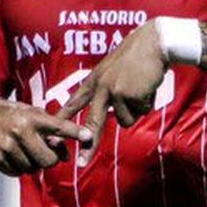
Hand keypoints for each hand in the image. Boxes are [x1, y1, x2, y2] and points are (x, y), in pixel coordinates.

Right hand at [0, 95, 92, 176]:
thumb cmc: (9, 115)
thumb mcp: (28, 113)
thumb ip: (48, 131)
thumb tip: (66, 155)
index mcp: (30, 117)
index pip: (58, 126)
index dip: (75, 132)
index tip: (88, 136)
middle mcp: (19, 131)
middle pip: (48, 160)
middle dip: (51, 159)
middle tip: (47, 152)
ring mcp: (6, 146)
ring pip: (33, 169)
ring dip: (34, 164)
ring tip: (26, 151)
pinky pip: (17, 173)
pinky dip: (19, 168)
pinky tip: (14, 155)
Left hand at [59, 22, 167, 164]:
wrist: (154, 43)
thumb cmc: (138, 57)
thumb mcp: (116, 71)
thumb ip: (110, 91)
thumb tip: (116, 117)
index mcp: (95, 80)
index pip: (75, 102)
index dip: (63, 119)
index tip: (52, 135)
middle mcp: (101, 88)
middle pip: (92, 123)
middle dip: (88, 145)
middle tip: (81, 163)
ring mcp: (114, 92)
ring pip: (126, 120)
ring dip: (137, 110)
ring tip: (141, 89)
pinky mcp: (130, 95)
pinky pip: (140, 112)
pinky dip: (147, 103)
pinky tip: (148, 87)